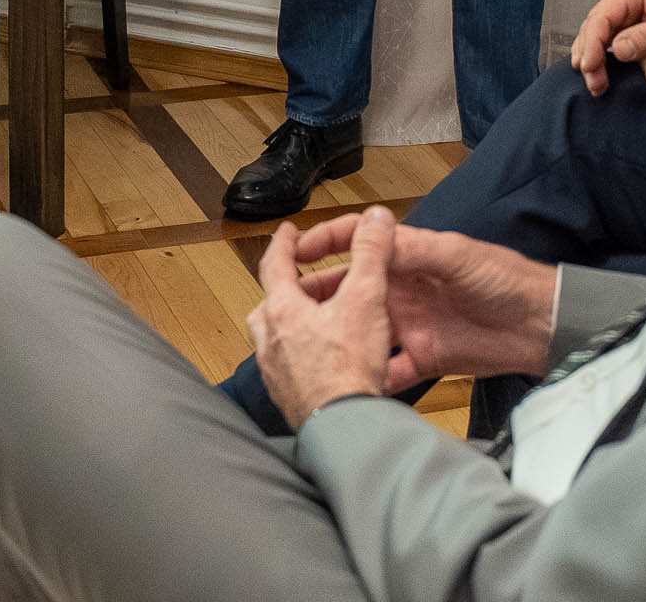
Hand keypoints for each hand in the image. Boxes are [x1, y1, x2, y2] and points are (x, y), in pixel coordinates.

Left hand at [248, 205, 398, 424]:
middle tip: (311, 282)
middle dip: (289, 289)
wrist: (344, 426)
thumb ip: (371, 254)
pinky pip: (286, 366)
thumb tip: (375, 218)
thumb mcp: (366, 299)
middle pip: (270, 303)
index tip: (288, 232)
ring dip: (293, 324)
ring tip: (320, 322)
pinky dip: (300, 355)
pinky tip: (324, 360)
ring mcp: (275, 372)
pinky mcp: (286, 397)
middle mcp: (269, 341)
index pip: (273, 264)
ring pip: (274, 337)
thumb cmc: (349, 368)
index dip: (283, 243)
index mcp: (282, 311)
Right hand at [283, 208, 561, 390]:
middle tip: (286, 309)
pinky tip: (344, 383)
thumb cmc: (504, 278)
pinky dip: (367, 377)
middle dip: (318, 296)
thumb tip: (374, 232)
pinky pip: (386, 370)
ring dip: (335, 337)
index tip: (295, 252)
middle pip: (350, 290)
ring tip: (304, 349)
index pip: (359, 242)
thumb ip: (415, 248)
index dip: (326, 243)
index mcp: (410, 256)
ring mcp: (409, 325)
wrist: (539, 325)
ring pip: (360, 330)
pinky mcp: (421, 359)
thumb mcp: (457, 256)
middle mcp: (403, 289)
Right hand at [568, 0, 645, 94]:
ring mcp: (628, 17)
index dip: (592, 43)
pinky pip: (609, 44)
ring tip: (594, 83)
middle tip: (592, 81)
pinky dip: (601, 60)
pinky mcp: (632, 31)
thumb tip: (618, 49)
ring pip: (597, 37)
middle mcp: (626, 2)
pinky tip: (598, 73)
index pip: (602, 17)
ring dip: (592, 60)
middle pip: (594, 28)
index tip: (590, 66)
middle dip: (588, 55)